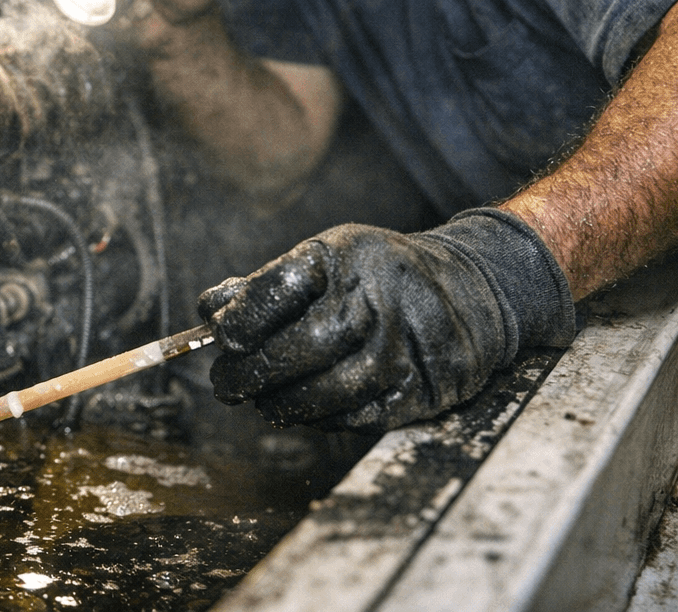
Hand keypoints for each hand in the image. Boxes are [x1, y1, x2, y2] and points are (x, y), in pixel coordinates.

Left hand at [196, 209, 576, 432]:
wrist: (470, 293)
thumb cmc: (375, 277)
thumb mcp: (324, 259)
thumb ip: (263, 286)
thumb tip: (207, 312)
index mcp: (344, 258)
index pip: (279, 287)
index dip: (242, 319)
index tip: (222, 338)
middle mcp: (376, 302)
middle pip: (298, 348)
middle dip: (249, 373)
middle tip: (226, 382)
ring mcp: (400, 351)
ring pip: (323, 393)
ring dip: (278, 403)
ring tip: (259, 399)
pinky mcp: (418, 393)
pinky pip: (352, 418)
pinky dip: (316, 418)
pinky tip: (301, 408)